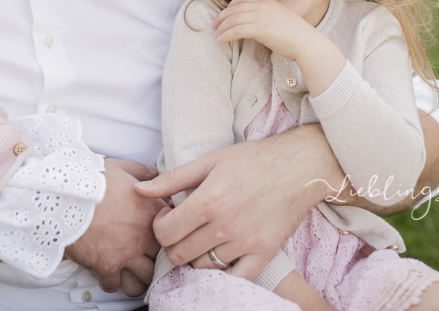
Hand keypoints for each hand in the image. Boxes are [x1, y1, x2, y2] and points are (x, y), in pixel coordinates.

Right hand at [65, 158, 167, 296]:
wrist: (65, 195)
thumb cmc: (90, 180)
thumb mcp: (120, 168)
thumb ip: (141, 172)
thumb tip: (153, 171)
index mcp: (151, 211)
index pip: (173, 230)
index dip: (167, 233)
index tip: (158, 235)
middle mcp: (144, 236)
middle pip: (163, 259)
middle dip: (155, 259)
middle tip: (146, 256)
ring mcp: (127, 253)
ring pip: (144, 280)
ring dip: (138, 276)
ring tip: (131, 271)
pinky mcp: (106, 266)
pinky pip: (114, 285)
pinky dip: (110, 282)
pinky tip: (107, 273)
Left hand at [134, 126, 343, 280]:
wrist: (298, 167)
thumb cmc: (253, 159)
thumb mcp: (209, 160)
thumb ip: (172, 179)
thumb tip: (140, 189)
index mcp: (207, 201)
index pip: (165, 233)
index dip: (159, 227)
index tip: (167, 218)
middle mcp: (224, 226)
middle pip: (179, 254)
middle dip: (173, 244)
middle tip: (182, 229)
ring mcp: (245, 243)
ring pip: (203, 267)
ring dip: (196, 257)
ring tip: (201, 238)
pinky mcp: (264, 253)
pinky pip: (236, 278)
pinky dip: (223, 273)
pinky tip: (220, 257)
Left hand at [212, 0, 308, 61]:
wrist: (307, 42)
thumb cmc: (297, 35)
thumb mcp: (281, 18)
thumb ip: (268, 17)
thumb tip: (255, 25)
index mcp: (268, 1)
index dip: (231, 5)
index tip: (225, 15)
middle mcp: (263, 5)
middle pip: (235, 7)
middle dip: (222, 16)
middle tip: (214, 25)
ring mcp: (261, 16)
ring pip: (233, 19)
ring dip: (222, 27)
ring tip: (216, 35)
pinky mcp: (260, 28)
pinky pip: (236, 30)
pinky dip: (226, 35)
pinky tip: (221, 40)